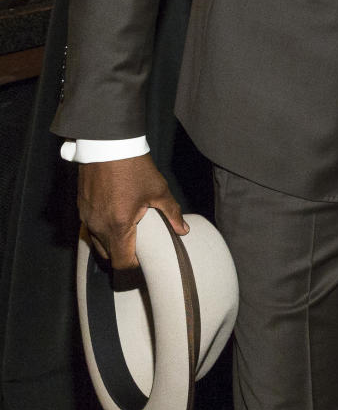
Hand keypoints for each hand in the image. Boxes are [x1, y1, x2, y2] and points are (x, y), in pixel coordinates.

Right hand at [77, 154, 187, 269]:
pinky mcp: (82, 207)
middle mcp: (98, 226)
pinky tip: (115, 216)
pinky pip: (91, 228)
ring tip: (129, 230)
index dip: (135, 265)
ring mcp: (87, 217)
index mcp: (117, 226)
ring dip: (112, 242)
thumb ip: (171, 213)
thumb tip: (183, 230)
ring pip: (97, 242)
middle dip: (123, 254)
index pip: (121, 262)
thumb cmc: (133, 167)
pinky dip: (102, 229)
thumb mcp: (158, 190)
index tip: (146, 258)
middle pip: (108, 256)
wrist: (107, 144)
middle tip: (139, 245)